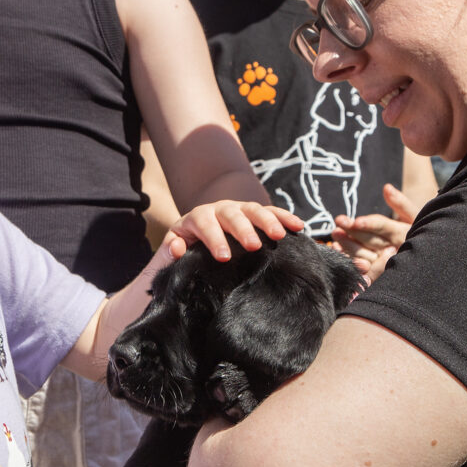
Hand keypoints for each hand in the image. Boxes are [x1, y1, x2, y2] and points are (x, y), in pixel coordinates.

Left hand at [166, 201, 303, 260]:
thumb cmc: (186, 250)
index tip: (223, 257)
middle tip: (253, 246)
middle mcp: (218, 209)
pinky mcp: (254, 215)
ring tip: (279, 236)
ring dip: (267, 221)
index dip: (214, 239)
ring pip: (254, 210)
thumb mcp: (173, 252)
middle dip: (243, 230)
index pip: (204, 224)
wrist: (197, 239)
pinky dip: (285, 218)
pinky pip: (272, 212)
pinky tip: (298, 226)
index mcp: (196, 218)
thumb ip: (169, 253)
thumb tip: (177, 247)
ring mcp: (238, 210)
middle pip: (231, 214)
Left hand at [330, 184, 418, 283]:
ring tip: (334, 234)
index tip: (356, 221)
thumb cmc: (420, 230)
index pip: (384, 227)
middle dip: (353, 231)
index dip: (370, 224)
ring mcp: (386, 263)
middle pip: (371, 240)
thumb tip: (386, 187)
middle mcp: (395, 249)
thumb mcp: (414, 216)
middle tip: (338, 221)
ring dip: (347, 245)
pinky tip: (336, 249)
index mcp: (402, 233)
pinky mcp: (379, 273)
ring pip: (364, 255)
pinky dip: (348, 259)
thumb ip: (401, 203)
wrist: (430, 256)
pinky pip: (361, 269)